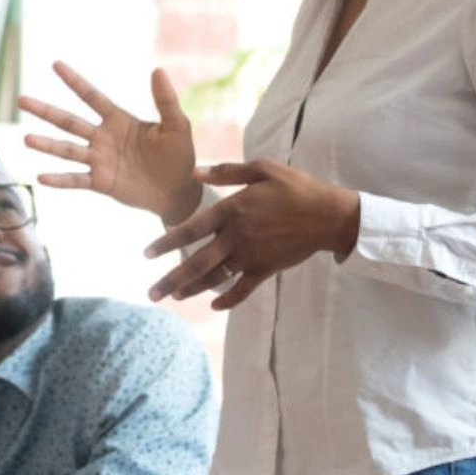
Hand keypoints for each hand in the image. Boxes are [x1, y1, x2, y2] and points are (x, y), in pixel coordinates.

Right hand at [19, 63, 198, 222]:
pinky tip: (41, 177)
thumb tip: (158, 70)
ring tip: (26, 139)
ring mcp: (99, 160)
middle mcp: (103, 137)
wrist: (178, 190)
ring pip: (67, 150)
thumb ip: (166, 100)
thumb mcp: (177, 125)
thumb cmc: (179, 155)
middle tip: (21, 100)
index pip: (92, 96)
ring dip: (47, 144)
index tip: (55, 64)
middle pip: (69, 121)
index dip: (74, 81)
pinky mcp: (101, 182)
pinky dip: (59, 180)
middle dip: (46, 111)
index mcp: (119, 120)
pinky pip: (76, 180)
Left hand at [145, 160, 359, 309]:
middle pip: (196, 263)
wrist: (329, 215)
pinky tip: (213, 305)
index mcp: (232, 210)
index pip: (191, 230)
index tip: (147, 255)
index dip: (166, 243)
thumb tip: (196, 172)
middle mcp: (236, 237)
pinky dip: (227, 300)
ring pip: (214, 278)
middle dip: (171, 281)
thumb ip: (227, 171)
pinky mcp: (266, 269)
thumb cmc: (296, 187)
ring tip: (173, 297)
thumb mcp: (263, 169)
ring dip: (192, 290)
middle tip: (151, 294)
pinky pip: (242, 289)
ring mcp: (251, 256)